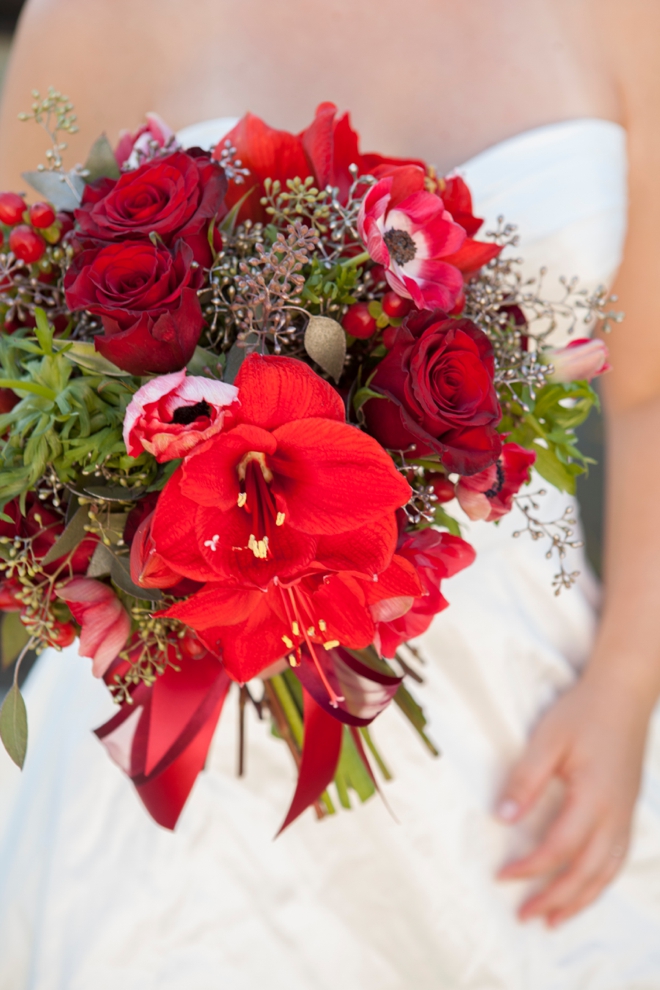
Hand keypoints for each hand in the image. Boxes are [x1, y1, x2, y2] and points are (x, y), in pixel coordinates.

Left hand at [495, 670, 650, 925]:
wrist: (624, 693)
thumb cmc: (583, 712)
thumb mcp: (547, 740)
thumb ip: (525, 780)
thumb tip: (503, 819)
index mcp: (594, 798)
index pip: (558, 848)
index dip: (529, 868)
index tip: (501, 876)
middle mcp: (616, 814)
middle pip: (586, 872)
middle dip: (555, 899)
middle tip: (525, 916)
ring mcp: (626, 814)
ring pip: (607, 872)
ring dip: (581, 900)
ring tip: (554, 919)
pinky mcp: (628, 809)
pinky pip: (618, 858)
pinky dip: (600, 881)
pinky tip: (584, 888)